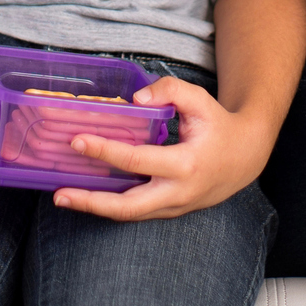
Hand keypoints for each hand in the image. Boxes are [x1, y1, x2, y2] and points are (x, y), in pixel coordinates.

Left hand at [50, 76, 275, 221]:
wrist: (246, 157)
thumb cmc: (219, 125)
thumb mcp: (200, 99)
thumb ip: (169, 90)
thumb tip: (135, 99)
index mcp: (185, 164)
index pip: (136, 160)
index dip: (104, 150)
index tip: (77, 140)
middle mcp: (177, 192)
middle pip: (128, 206)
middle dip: (91, 202)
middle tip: (59, 194)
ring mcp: (174, 207)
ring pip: (129, 215)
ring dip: (95, 208)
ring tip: (63, 198)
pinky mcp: (169, 211)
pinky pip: (135, 211)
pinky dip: (109, 205)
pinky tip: (87, 195)